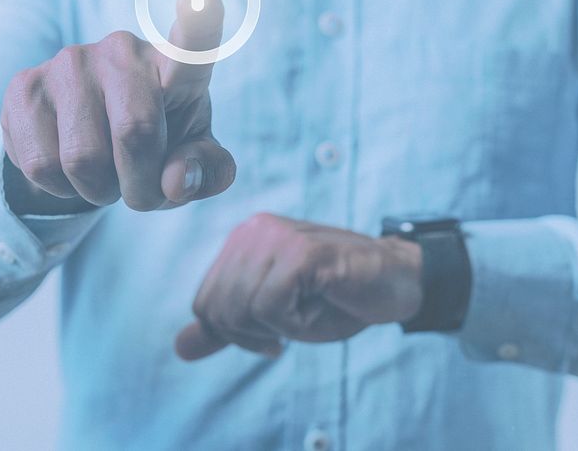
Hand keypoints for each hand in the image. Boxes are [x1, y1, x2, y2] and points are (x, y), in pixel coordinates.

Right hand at [0, 0, 235, 214]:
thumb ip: (206, 170)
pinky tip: (69, 170)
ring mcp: (70, 62)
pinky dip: (61, 188)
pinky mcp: (24, 85)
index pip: (193, 44)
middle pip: (136, 133)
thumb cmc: (156, 142)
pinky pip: (41, 164)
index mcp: (175, 66)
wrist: (86, 139)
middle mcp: (123, 51)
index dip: (200, 23)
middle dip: (140, 186)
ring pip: (83, 159)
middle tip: (139, 192)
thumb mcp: (191, 157)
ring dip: (98, 191)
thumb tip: (175, 181)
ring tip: (104, 176)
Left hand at [174, 213, 422, 360]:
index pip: (205, 300)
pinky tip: (321, 305)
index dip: (234, 331)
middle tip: (293, 326)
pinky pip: (271, 307)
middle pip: (218, 307)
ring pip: (242, 308)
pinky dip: (296, 323)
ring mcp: (278, 236)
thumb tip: (180, 347)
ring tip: (311, 309)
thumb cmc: (338, 298)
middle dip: (253, 334)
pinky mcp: (302, 251)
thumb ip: (229, 328)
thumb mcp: (275, 317)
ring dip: (279, 328)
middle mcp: (255, 230)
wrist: (397, 280)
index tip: (272, 333)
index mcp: (243, 240)